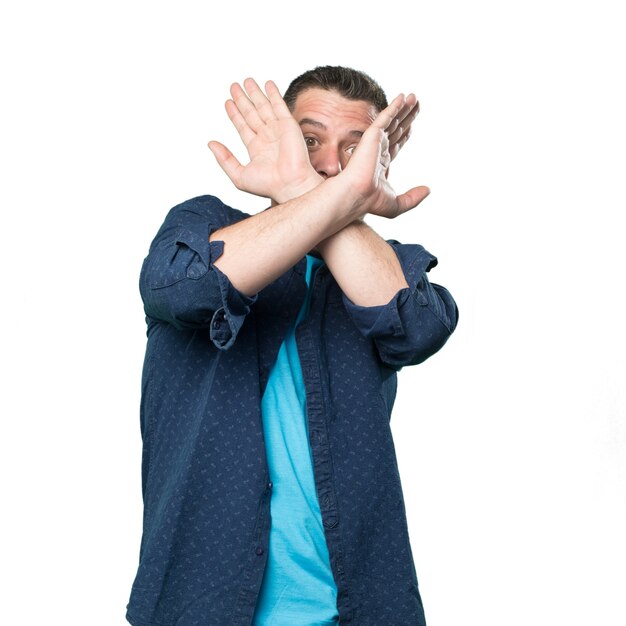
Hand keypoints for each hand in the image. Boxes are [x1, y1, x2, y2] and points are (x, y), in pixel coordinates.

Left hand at [208, 78, 321, 203]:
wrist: (290, 184)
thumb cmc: (269, 185)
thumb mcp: (239, 175)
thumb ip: (224, 159)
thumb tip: (211, 144)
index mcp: (256, 149)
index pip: (242, 126)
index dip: (234, 114)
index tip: (227, 102)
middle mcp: (267, 137)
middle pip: (251, 113)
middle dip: (242, 99)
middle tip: (234, 86)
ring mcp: (278, 130)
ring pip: (263, 106)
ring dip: (255, 93)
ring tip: (247, 81)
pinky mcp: (288, 125)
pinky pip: (279, 105)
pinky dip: (273, 94)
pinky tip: (267, 84)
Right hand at [341, 94, 429, 218]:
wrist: (358, 195)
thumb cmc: (371, 202)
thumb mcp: (398, 204)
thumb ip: (414, 198)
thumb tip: (429, 190)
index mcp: (381, 164)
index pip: (395, 145)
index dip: (404, 135)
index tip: (411, 127)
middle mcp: (378, 150)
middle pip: (396, 129)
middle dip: (406, 117)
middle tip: (417, 105)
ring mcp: (375, 142)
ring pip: (393, 121)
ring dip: (404, 108)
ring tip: (415, 97)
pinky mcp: (372, 136)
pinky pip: (386, 117)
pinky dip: (394, 106)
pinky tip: (403, 97)